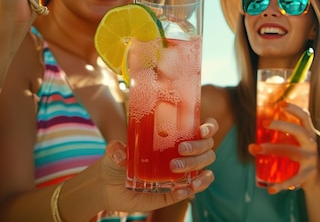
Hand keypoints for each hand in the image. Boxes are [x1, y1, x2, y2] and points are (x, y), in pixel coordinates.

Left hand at [99, 118, 217, 211]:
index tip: (201, 130)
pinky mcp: (178, 191)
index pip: (204, 128)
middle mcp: (184, 153)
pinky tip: (185, 188)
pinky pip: (195, 188)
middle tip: (181, 149)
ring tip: (178, 170)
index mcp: (176, 137)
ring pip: (205, 166)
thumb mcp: (114, 152)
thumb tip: (122, 154)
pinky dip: (195, 187)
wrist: (110, 188)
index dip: (209, 127)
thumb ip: (116, 150)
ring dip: (197, 166)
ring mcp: (184, 172)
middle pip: (207, 147)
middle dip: (198, 147)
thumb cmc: (117, 162)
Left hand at [248, 103, 319, 193]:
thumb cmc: (298, 157)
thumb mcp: (293, 145)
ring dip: (272, 149)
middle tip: (265, 123)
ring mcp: (311, 159)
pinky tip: (271, 189)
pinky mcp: (308, 174)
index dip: (294, 109)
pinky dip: (281, 185)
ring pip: (291, 152)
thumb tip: (250, 146)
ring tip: (255, 149)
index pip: (304, 117)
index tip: (281, 103)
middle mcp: (311, 144)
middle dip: (281, 125)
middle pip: (298, 131)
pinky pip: (294, 179)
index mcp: (308, 133)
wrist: (315, 179)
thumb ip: (277, 142)